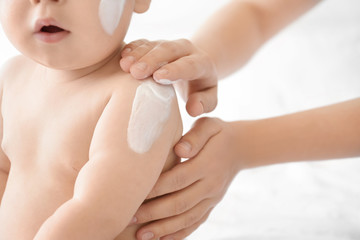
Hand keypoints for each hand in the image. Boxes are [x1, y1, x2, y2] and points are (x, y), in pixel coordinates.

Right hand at [120, 39, 217, 116]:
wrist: (195, 70)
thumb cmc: (200, 89)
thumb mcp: (209, 98)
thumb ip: (204, 104)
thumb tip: (193, 109)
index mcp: (201, 63)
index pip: (189, 65)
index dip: (174, 70)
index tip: (158, 77)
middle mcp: (186, 49)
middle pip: (169, 50)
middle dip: (152, 60)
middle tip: (135, 72)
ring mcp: (169, 44)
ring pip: (154, 45)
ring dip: (138, 54)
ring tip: (124, 65)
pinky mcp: (155, 44)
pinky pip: (143, 42)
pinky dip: (133, 48)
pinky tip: (122, 57)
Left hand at [132, 118, 241, 239]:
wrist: (240, 148)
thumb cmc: (217, 133)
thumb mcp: (209, 125)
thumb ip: (195, 137)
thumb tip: (179, 150)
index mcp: (208, 164)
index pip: (178, 179)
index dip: (157, 188)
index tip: (135, 194)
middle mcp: (211, 185)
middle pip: (180, 203)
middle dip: (153, 213)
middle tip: (130, 218)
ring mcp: (213, 198)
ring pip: (187, 218)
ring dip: (163, 229)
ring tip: (141, 235)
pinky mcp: (212, 205)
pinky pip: (196, 223)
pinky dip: (180, 234)